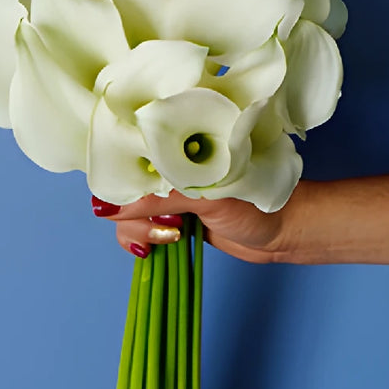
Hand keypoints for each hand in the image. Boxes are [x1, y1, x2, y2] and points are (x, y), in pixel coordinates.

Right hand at [92, 171, 388, 268]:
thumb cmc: (255, 201)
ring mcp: (164, 191)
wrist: (283, 229)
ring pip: (123, 213)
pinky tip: (160, 247)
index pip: (122, 151)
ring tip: (173, 236)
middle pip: (116, 186)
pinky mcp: (168, 215)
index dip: (113, 175)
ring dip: (138, 230)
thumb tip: (104, 208)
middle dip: (131, 213)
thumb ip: (157, 197)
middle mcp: (163, 163)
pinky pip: (136, 229)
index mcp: (173, 142)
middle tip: (166, 226)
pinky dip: (142, 240)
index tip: (121, 203)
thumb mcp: (206, 197)